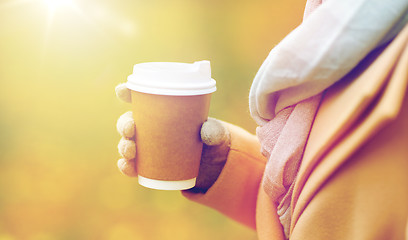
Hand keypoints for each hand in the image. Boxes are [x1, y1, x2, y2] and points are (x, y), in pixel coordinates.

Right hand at [115, 83, 230, 191]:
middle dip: (124, 124)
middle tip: (131, 129)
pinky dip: (126, 166)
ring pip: (127, 143)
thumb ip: (214, 131)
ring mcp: (147, 146)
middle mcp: (149, 127)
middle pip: (128, 121)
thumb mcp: (215, 133)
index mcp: (161, 111)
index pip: (139, 98)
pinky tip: (127, 166)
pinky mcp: (148, 164)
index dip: (126, 92)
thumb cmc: (209, 138)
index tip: (122, 90)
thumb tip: (206, 133)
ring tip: (131, 151)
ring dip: (123, 146)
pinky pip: (132, 165)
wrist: (211, 163)